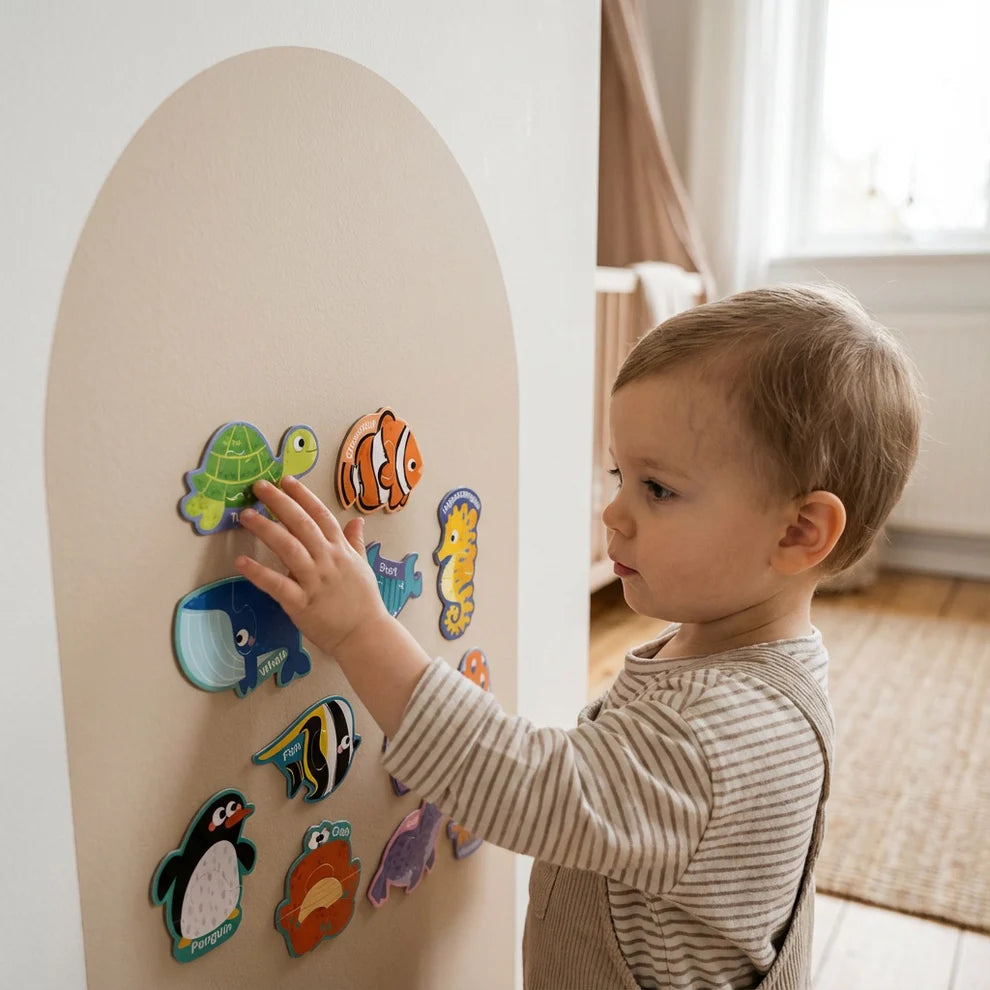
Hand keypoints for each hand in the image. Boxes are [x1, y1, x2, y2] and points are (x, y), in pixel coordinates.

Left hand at [235, 476, 388, 657]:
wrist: (365, 635)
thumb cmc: (363, 601)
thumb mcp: (362, 566)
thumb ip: (355, 542)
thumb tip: (357, 519)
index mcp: (340, 550)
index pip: (321, 515)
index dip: (303, 496)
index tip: (286, 480)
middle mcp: (327, 560)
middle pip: (302, 524)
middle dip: (280, 503)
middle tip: (260, 486)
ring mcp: (314, 581)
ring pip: (288, 548)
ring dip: (266, 529)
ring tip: (246, 516)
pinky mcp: (301, 603)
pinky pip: (277, 585)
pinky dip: (258, 573)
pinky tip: (240, 562)